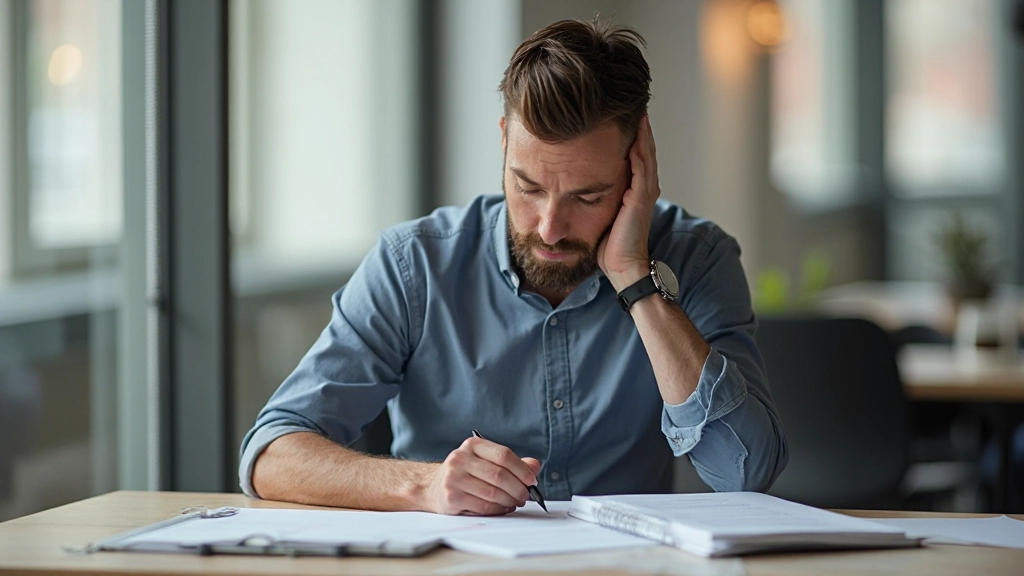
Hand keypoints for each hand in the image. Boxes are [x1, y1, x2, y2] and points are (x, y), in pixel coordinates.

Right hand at [420, 436, 541, 515]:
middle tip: (526, 496)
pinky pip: (483, 506)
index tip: (532, 480)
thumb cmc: (465, 473)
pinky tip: (503, 508)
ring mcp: (454, 478)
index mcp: (472, 445)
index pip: (503, 455)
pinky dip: (498, 509)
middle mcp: (460, 458)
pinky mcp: (451, 497)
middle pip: (499, 475)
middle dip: (518, 489)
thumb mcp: (486, 462)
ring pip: (493, 493)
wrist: (432, 487)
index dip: (522, 469)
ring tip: (515, 502)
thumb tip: (535, 466)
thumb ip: (511, 463)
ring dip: (510, 501)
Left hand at [598, 116, 660, 291]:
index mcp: (634, 190)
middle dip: (638, 127)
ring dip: (642, 132)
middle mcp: (643, 188)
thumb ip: (596, 197)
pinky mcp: (641, 198)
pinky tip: (636, 133)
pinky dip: (639, 149)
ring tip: (637, 110)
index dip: (630, 136)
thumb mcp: (599, 214)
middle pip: (642, 149)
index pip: (634, 155)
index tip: (619, 115)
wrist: (622, 267)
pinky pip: (641, 167)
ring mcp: (644, 192)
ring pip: (645, 153)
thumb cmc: (609, 247)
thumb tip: (576, 185)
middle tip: (633, 104)